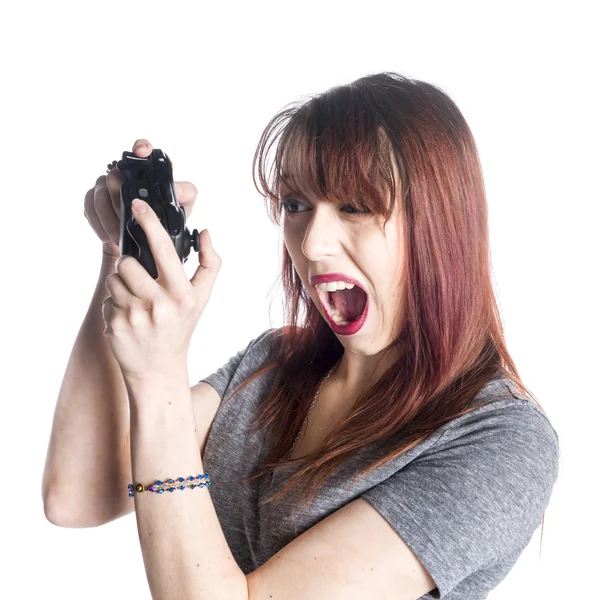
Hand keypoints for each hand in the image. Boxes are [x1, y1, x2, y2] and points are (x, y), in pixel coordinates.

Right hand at [84, 138, 197, 259]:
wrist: (148, 240)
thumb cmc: (167, 218)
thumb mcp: (183, 207)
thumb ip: (186, 194)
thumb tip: (176, 190)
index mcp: (149, 172)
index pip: (143, 151)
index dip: (141, 147)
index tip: (141, 153)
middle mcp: (126, 174)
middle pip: (114, 177)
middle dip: (120, 201)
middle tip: (130, 219)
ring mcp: (107, 186)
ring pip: (99, 195)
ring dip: (109, 218)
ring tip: (119, 234)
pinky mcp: (94, 201)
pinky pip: (89, 207)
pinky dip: (99, 224)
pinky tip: (108, 235)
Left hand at [101, 198, 220, 381]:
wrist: (158, 368)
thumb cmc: (180, 327)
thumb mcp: (201, 298)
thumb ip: (210, 263)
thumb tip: (206, 232)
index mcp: (182, 294)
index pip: (164, 249)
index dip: (149, 223)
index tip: (138, 206)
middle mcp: (159, 304)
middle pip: (129, 262)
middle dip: (132, 265)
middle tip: (142, 278)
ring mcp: (135, 316)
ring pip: (114, 278)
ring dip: (121, 284)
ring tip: (137, 299)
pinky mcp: (115, 326)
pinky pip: (106, 298)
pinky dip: (115, 302)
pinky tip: (129, 315)